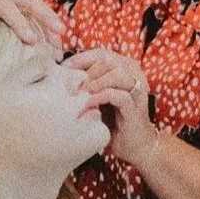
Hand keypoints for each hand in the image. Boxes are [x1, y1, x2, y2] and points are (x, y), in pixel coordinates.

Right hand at [0, 0, 67, 50]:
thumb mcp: (10, 35)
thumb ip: (32, 41)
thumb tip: (57, 56)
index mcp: (14, 3)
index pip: (36, 5)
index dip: (50, 17)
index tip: (62, 33)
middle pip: (25, 1)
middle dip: (42, 15)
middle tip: (56, 33)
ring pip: (3, 6)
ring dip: (18, 22)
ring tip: (29, 40)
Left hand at [71, 47, 160, 168]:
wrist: (135, 145)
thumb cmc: (113, 118)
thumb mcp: (98, 95)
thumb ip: (88, 82)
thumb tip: (62, 72)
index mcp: (125, 67)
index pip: (100, 54)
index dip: (80, 60)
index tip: (62, 71)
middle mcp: (134, 74)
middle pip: (107, 59)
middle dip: (85, 71)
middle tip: (69, 85)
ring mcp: (137, 90)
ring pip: (116, 73)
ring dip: (94, 82)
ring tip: (79, 94)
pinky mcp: (137, 107)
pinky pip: (119, 95)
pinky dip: (101, 97)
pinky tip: (88, 103)